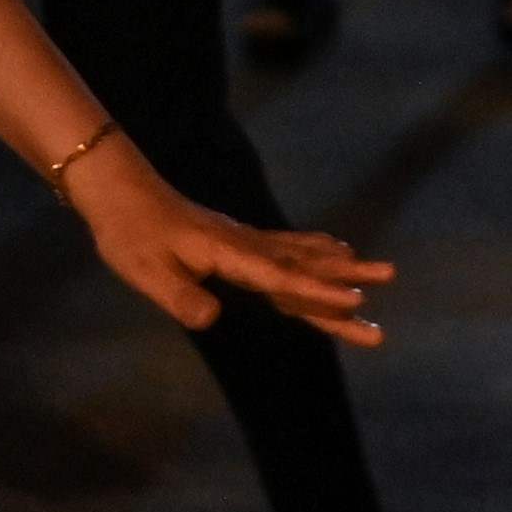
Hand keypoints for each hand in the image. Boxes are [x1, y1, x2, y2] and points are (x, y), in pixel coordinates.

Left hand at [65, 140, 390, 339]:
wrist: (121, 192)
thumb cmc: (129, 234)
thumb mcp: (143, 270)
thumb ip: (178, 295)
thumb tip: (212, 319)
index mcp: (228, 254)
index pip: (280, 279)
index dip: (318, 294)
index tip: (355, 303)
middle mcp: (246, 245)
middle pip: (305, 266)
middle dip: (348, 278)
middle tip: (390, 279)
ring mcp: (247, 240)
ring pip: (304, 257)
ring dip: (342, 267)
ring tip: (383, 273)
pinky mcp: (241, 240)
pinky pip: (291, 248)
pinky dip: (319, 250)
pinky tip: (338, 249)